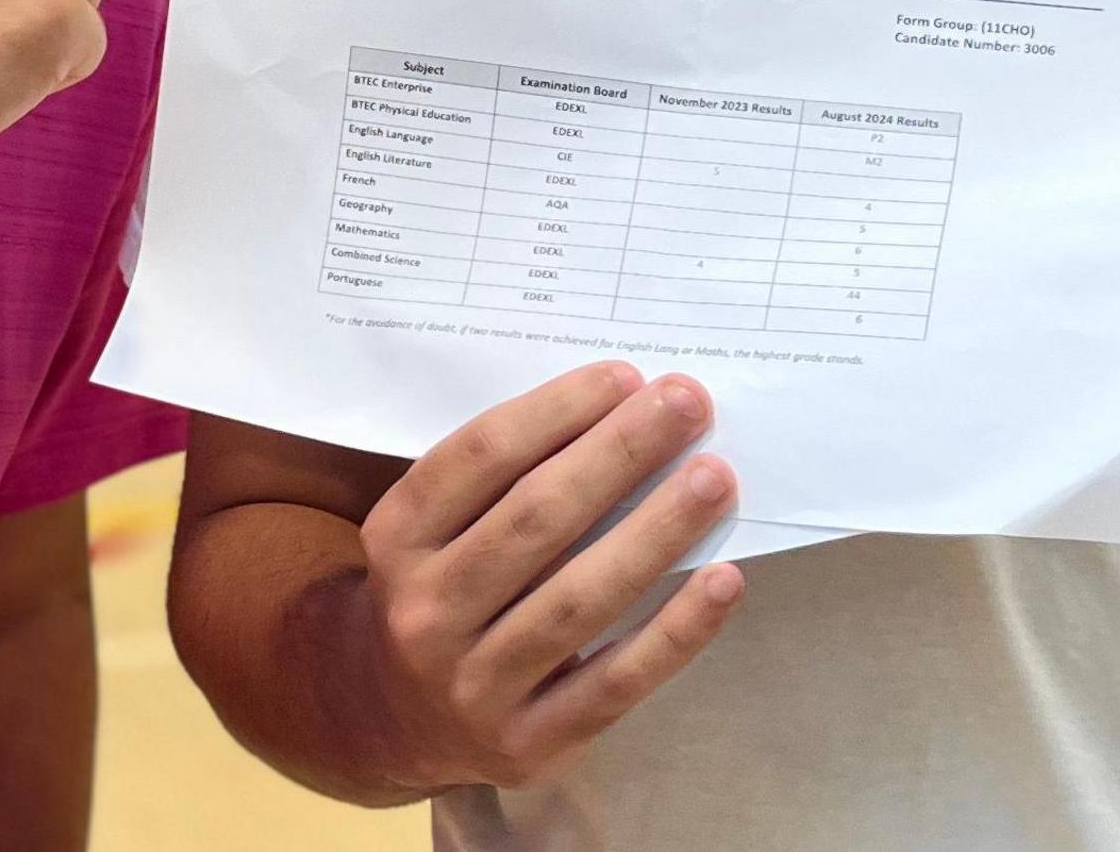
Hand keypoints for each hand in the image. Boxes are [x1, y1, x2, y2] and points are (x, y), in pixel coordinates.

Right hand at [351, 363, 744, 790]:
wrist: (396, 718)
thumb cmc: (442, 588)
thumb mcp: (433, 529)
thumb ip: (502, 479)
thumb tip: (623, 411)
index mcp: (397, 537)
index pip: (478, 459)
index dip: (554, 412)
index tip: (626, 377)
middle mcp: (425, 611)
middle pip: (534, 521)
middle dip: (619, 453)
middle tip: (687, 404)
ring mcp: (474, 685)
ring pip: (579, 599)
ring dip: (656, 531)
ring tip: (714, 478)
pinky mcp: (530, 744)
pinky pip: (615, 681)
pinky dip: (675, 631)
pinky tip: (724, 581)